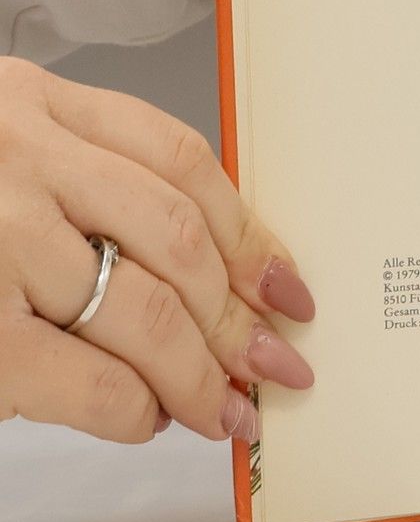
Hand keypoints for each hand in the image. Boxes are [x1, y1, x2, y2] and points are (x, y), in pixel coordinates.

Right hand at [0, 58, 312, 444]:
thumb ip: (80, 182)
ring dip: (201, 372)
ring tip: (225, 409)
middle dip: (240, 314)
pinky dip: (134, 407)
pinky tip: (147, 419)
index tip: (288, 286)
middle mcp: (12, 156)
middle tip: (278, 364)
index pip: (180, 161)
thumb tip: (210, 275)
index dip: (250, 230)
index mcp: (28, 102)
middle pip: (174, 239)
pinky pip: (88, 377)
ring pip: (143, 309)